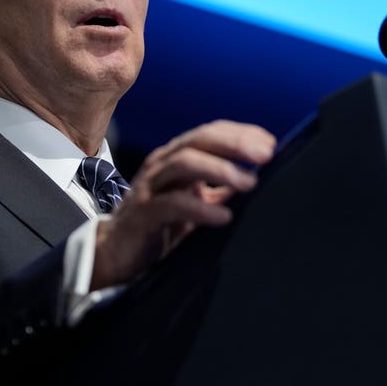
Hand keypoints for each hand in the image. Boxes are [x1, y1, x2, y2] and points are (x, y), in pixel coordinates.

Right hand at [90, 120, 274, 290]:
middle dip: (233, 144)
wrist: (116, 252)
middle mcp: (162, 165)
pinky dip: (200, 208)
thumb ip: (220, 190)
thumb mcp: (195, 201)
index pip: (209, 133)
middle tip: (265, 155)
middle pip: (198, 141)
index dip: (239, 134)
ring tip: (249, 184)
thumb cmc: (160, 225)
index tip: (271, 144)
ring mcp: (149, 187)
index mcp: (175, 158)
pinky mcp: (141, 214)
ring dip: (220, 170)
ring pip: (183, 164)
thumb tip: (259, 179)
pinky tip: (224, 216)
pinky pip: (171, 204)